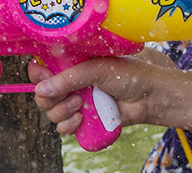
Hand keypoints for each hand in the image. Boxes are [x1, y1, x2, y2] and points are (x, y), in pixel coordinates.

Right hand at [29, 57, 156, 134]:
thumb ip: (70, 77)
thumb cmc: (131, 75)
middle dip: (49, 97)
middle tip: (70, 95)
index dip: (39, 74)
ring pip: (51, 112)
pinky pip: (64, 128)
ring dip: (60, 111)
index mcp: (76, 64)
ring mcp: (79, 101)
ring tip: (79, 104)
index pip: (46, 68)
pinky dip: (68, 125)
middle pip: (43, 94)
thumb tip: (40, 89)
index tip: (41, 75)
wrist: (151, 97)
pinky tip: (81, 118)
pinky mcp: (85, 119)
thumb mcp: (100, 68)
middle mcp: (74, 83)